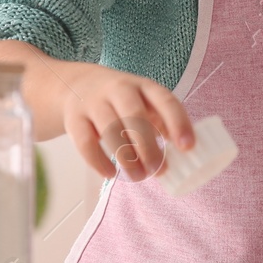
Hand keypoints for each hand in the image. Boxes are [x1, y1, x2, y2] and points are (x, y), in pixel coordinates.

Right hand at [52, 63, 194, 181]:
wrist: (75, 86)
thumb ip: (161, 123)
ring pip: (111, 131)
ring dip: (127, 159)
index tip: (188, 147)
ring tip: (138, 176)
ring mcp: (94, 102)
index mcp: (143, 86)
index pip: (165, 100)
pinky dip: (99, 162)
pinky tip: (110, 174)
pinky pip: (86, 143)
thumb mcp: (143, 102)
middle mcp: (119, 89)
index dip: (178, 123)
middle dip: (149, 147)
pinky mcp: (74, 118)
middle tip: (158, 169)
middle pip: (135, 116)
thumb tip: (181, 153)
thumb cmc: (120, 101)